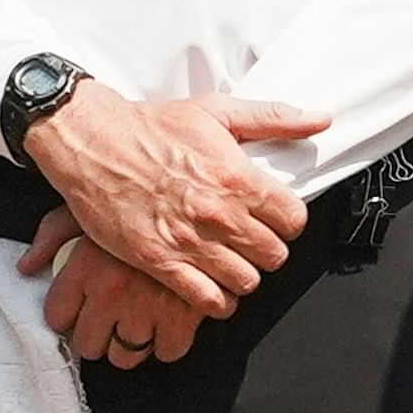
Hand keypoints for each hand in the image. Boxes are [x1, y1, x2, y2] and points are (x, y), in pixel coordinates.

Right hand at [16, 81, 324, 315]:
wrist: (93, 142)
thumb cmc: (151, 126)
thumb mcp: (216, 110)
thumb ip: (274, 118)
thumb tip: (320, 120)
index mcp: (238, 177)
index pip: (294, 220)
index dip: (287, 222)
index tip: (274, 220)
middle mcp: (219, 213)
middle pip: (274, 255)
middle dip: (267, 251)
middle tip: (250, 243)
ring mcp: (190, 241)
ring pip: (246, 282)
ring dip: (243, 276)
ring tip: (231, 265)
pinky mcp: (160, 261)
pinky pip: (207, 300)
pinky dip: (216, 301)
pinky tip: (211, 288)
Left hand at [21, 210, 202, 366]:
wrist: (199, 197)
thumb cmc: (141, 197)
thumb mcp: (88, 205)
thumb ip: (52, 236)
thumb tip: (27, 266)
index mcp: (85, 265)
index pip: (57, 317)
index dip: (64, 316)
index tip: (73, 313)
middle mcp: (112, 291)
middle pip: (87, 344)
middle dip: (93, 335)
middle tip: (104, 321)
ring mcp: (148, 306)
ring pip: (125, 355)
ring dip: (128, 343)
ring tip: (134, 322)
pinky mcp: (185, 316)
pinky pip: (168, 352)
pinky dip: (167, 342)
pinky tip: (166, 322)